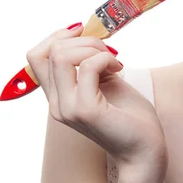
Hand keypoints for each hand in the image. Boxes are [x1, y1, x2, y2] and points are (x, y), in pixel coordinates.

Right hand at [26, 24, 167, 177]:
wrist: (145, 149)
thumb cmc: (130, 117)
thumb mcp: (106, 82)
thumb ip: (89, 64)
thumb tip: (85, 36)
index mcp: (59, 97)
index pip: (37, 56)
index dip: (58, 36)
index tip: (84, 33)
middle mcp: (57, 104)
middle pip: (49, 52)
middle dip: (83, 40)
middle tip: (108, 52)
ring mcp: (68, 108)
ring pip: (62, 56)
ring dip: (94, 49)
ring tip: (114, 61)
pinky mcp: (86, 110)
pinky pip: (87, 67)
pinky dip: (105, 59)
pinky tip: (119, 69)